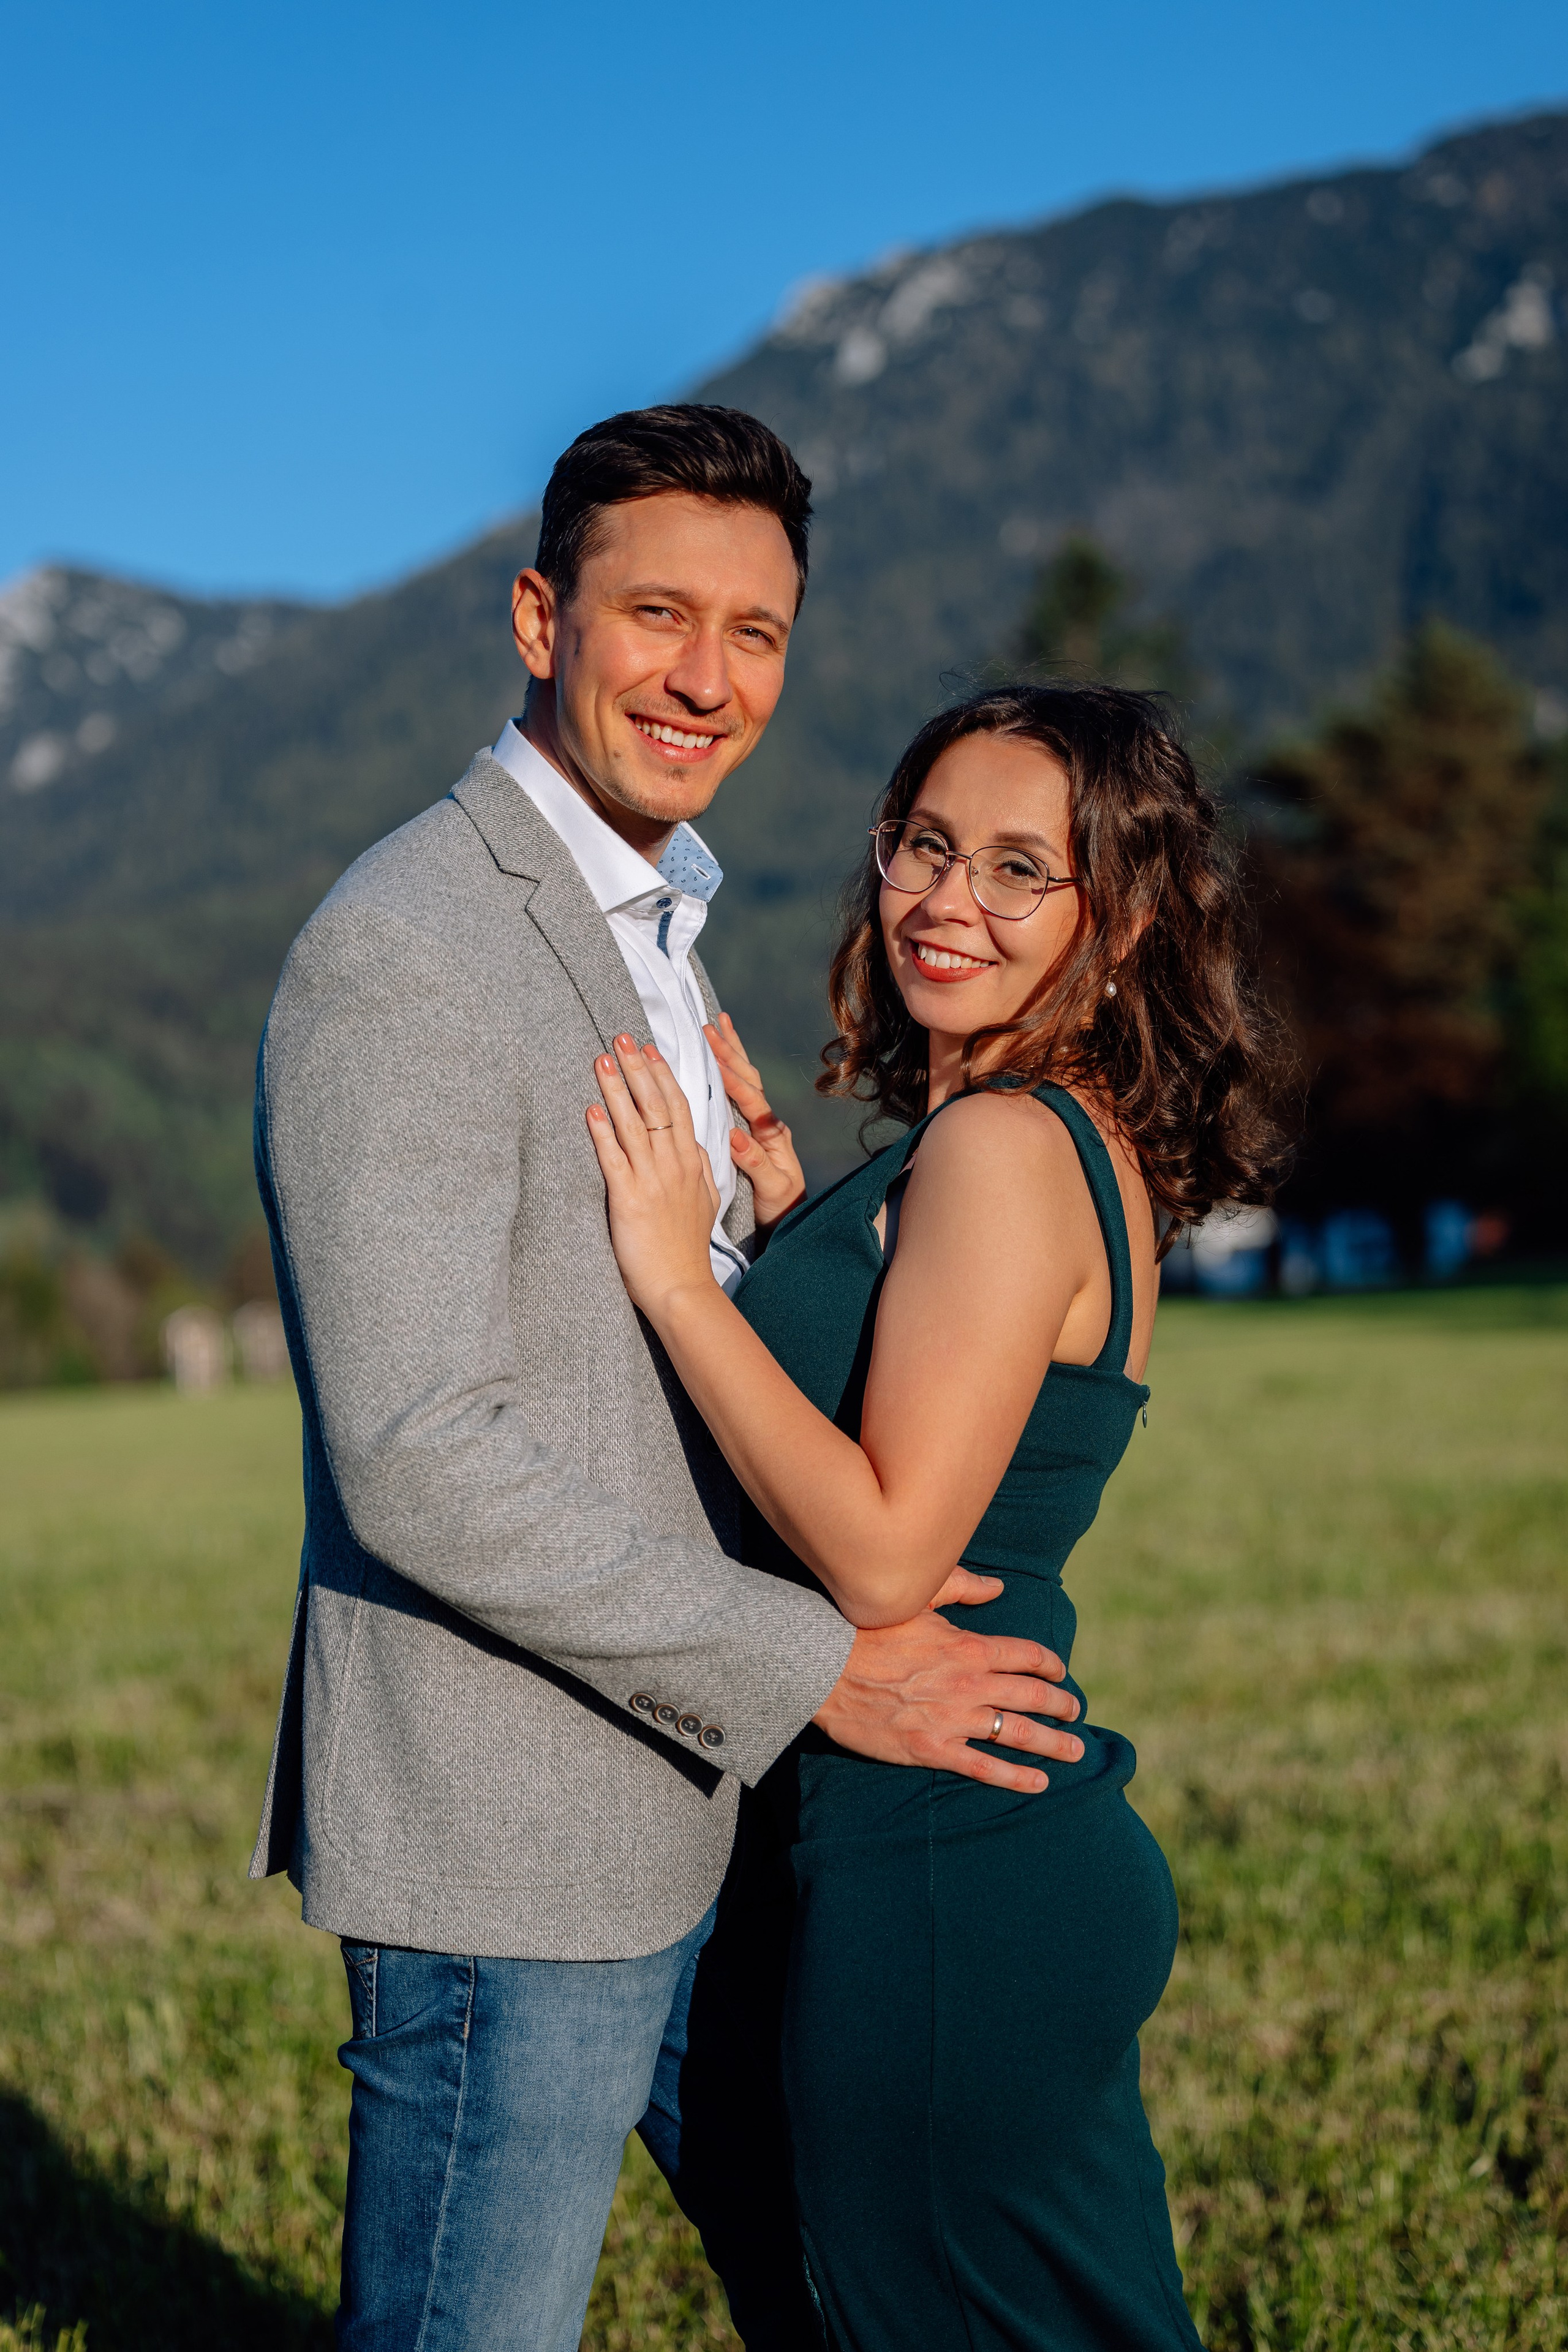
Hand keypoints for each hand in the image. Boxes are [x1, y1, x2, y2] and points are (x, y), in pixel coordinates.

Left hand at [587, 1037, 719, 1316]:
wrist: (681, 1286)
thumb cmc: (686, 1247)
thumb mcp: (706, 1200)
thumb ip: (702, 1167)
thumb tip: (697, 1142)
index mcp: (691, 1162)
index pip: (678, 1107)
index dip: (662, 1075)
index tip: (649, 1050)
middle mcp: (673, 1165)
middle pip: (656, 1106)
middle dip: (637, 1069)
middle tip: (621, 1039)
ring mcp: (652, 1181)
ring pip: (634, 1125)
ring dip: (616, 1090)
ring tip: (602, 1060)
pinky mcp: (629, 1200)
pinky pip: (614, 1159)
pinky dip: (602, 1133)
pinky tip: (590, 1110)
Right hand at [704, 1012, 805, 1234]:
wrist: (790, 1220)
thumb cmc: (782, 1208)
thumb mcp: (772, 1190)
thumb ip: (755, 1163)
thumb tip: (735, 1137)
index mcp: (772, 1134)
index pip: (751, 1101)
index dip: (732, 1080)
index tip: (714, 1059)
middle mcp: (768, 1123)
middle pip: (749, 1079)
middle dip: (730, 1052)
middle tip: (709, 1027)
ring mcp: (760, 1123)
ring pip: (746, 1079)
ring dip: (732, 1052)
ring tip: (718, 1024)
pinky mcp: (751, 1128)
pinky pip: (739, 1091)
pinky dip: (730, 1069)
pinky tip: (719, 1055)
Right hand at [813, 1606, 1082, 1793]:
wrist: (823, 1668)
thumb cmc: (867, 1629)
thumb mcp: (917, 1598)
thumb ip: (962, 1588)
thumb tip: (998, 1586)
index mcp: (969, 1647)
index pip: (1026, 1655)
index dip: (1050, 1665)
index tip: (1060, 1673)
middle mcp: (970, 1684)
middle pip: (1033, 1696)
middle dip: (1061, 1705)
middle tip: (1075, 1712)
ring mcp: (953, 1720)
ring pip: (1019, 1734)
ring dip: (1053, 1743)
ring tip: (1075, 1750)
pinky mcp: (932, 1749)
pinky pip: (985, 1768)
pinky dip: (1017, 1778)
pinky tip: (1039, 1783)